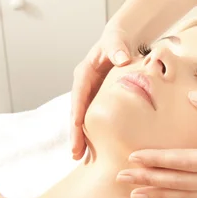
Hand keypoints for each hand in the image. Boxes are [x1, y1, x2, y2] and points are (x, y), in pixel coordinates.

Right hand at [71, 28, 132, 159]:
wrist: (119, 40)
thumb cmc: (117, 40)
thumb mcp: (116, 42)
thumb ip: (117, 49)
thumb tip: (121, 59)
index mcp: (84, 73)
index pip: (79, 96)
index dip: (77, 113)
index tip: (76, 129)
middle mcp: (83, 86)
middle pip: (77, 112)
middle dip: (75, 133)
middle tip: (76, 153)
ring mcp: (89, 94)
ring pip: (82, 118)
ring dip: (81, 137)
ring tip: (79, 157)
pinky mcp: (96, 99)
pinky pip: (92, 118)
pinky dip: (91, 132)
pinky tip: (92, 148)